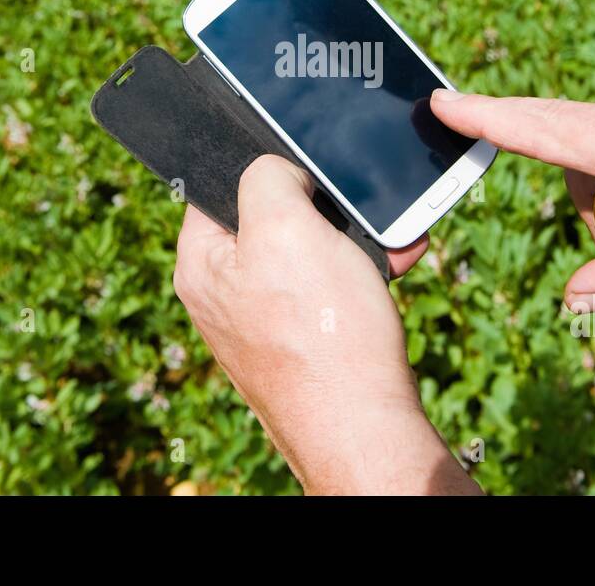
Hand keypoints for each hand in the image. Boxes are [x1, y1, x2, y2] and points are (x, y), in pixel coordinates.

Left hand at [173, 154, 480, 493]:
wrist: (365, 426)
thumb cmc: (321, 334)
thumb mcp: (284, 227)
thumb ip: (268, 176)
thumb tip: (278, 169)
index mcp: (201, 264)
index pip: (217, 186)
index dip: (263, 168)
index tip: (302, 170)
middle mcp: (227, 294)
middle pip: (273, 218)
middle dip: (324, 208)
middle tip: (356, 208)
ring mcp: (267, 319)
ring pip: (312, 251)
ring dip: (355, 238)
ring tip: (388, 238)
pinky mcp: (308, 339)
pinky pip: (336, 286)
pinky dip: (367, 271)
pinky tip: (393, 267)